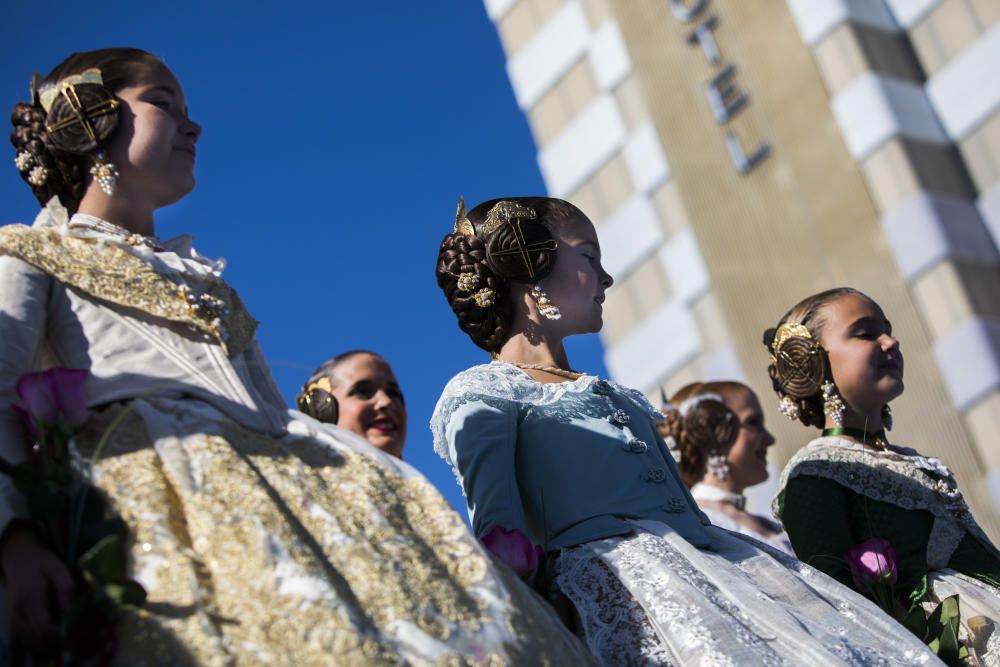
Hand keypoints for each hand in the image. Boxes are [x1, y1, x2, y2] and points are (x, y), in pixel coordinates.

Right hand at [1, 524, 74, 652]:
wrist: (19, 558)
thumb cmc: (42, 562)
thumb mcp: (58, 568)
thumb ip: (66, 587)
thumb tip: (71, 609)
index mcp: (31, 599)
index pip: (43, 628)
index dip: (59, 637)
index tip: (74, 637)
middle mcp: (19, 612)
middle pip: (36, 639)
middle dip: (55, 644)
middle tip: (73, 643)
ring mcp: (13, 617)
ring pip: (28, 642)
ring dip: (45, 646)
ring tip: (63, 642)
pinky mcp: (13, 620)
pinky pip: (23, 639)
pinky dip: (36, 643)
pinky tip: (49, 640)